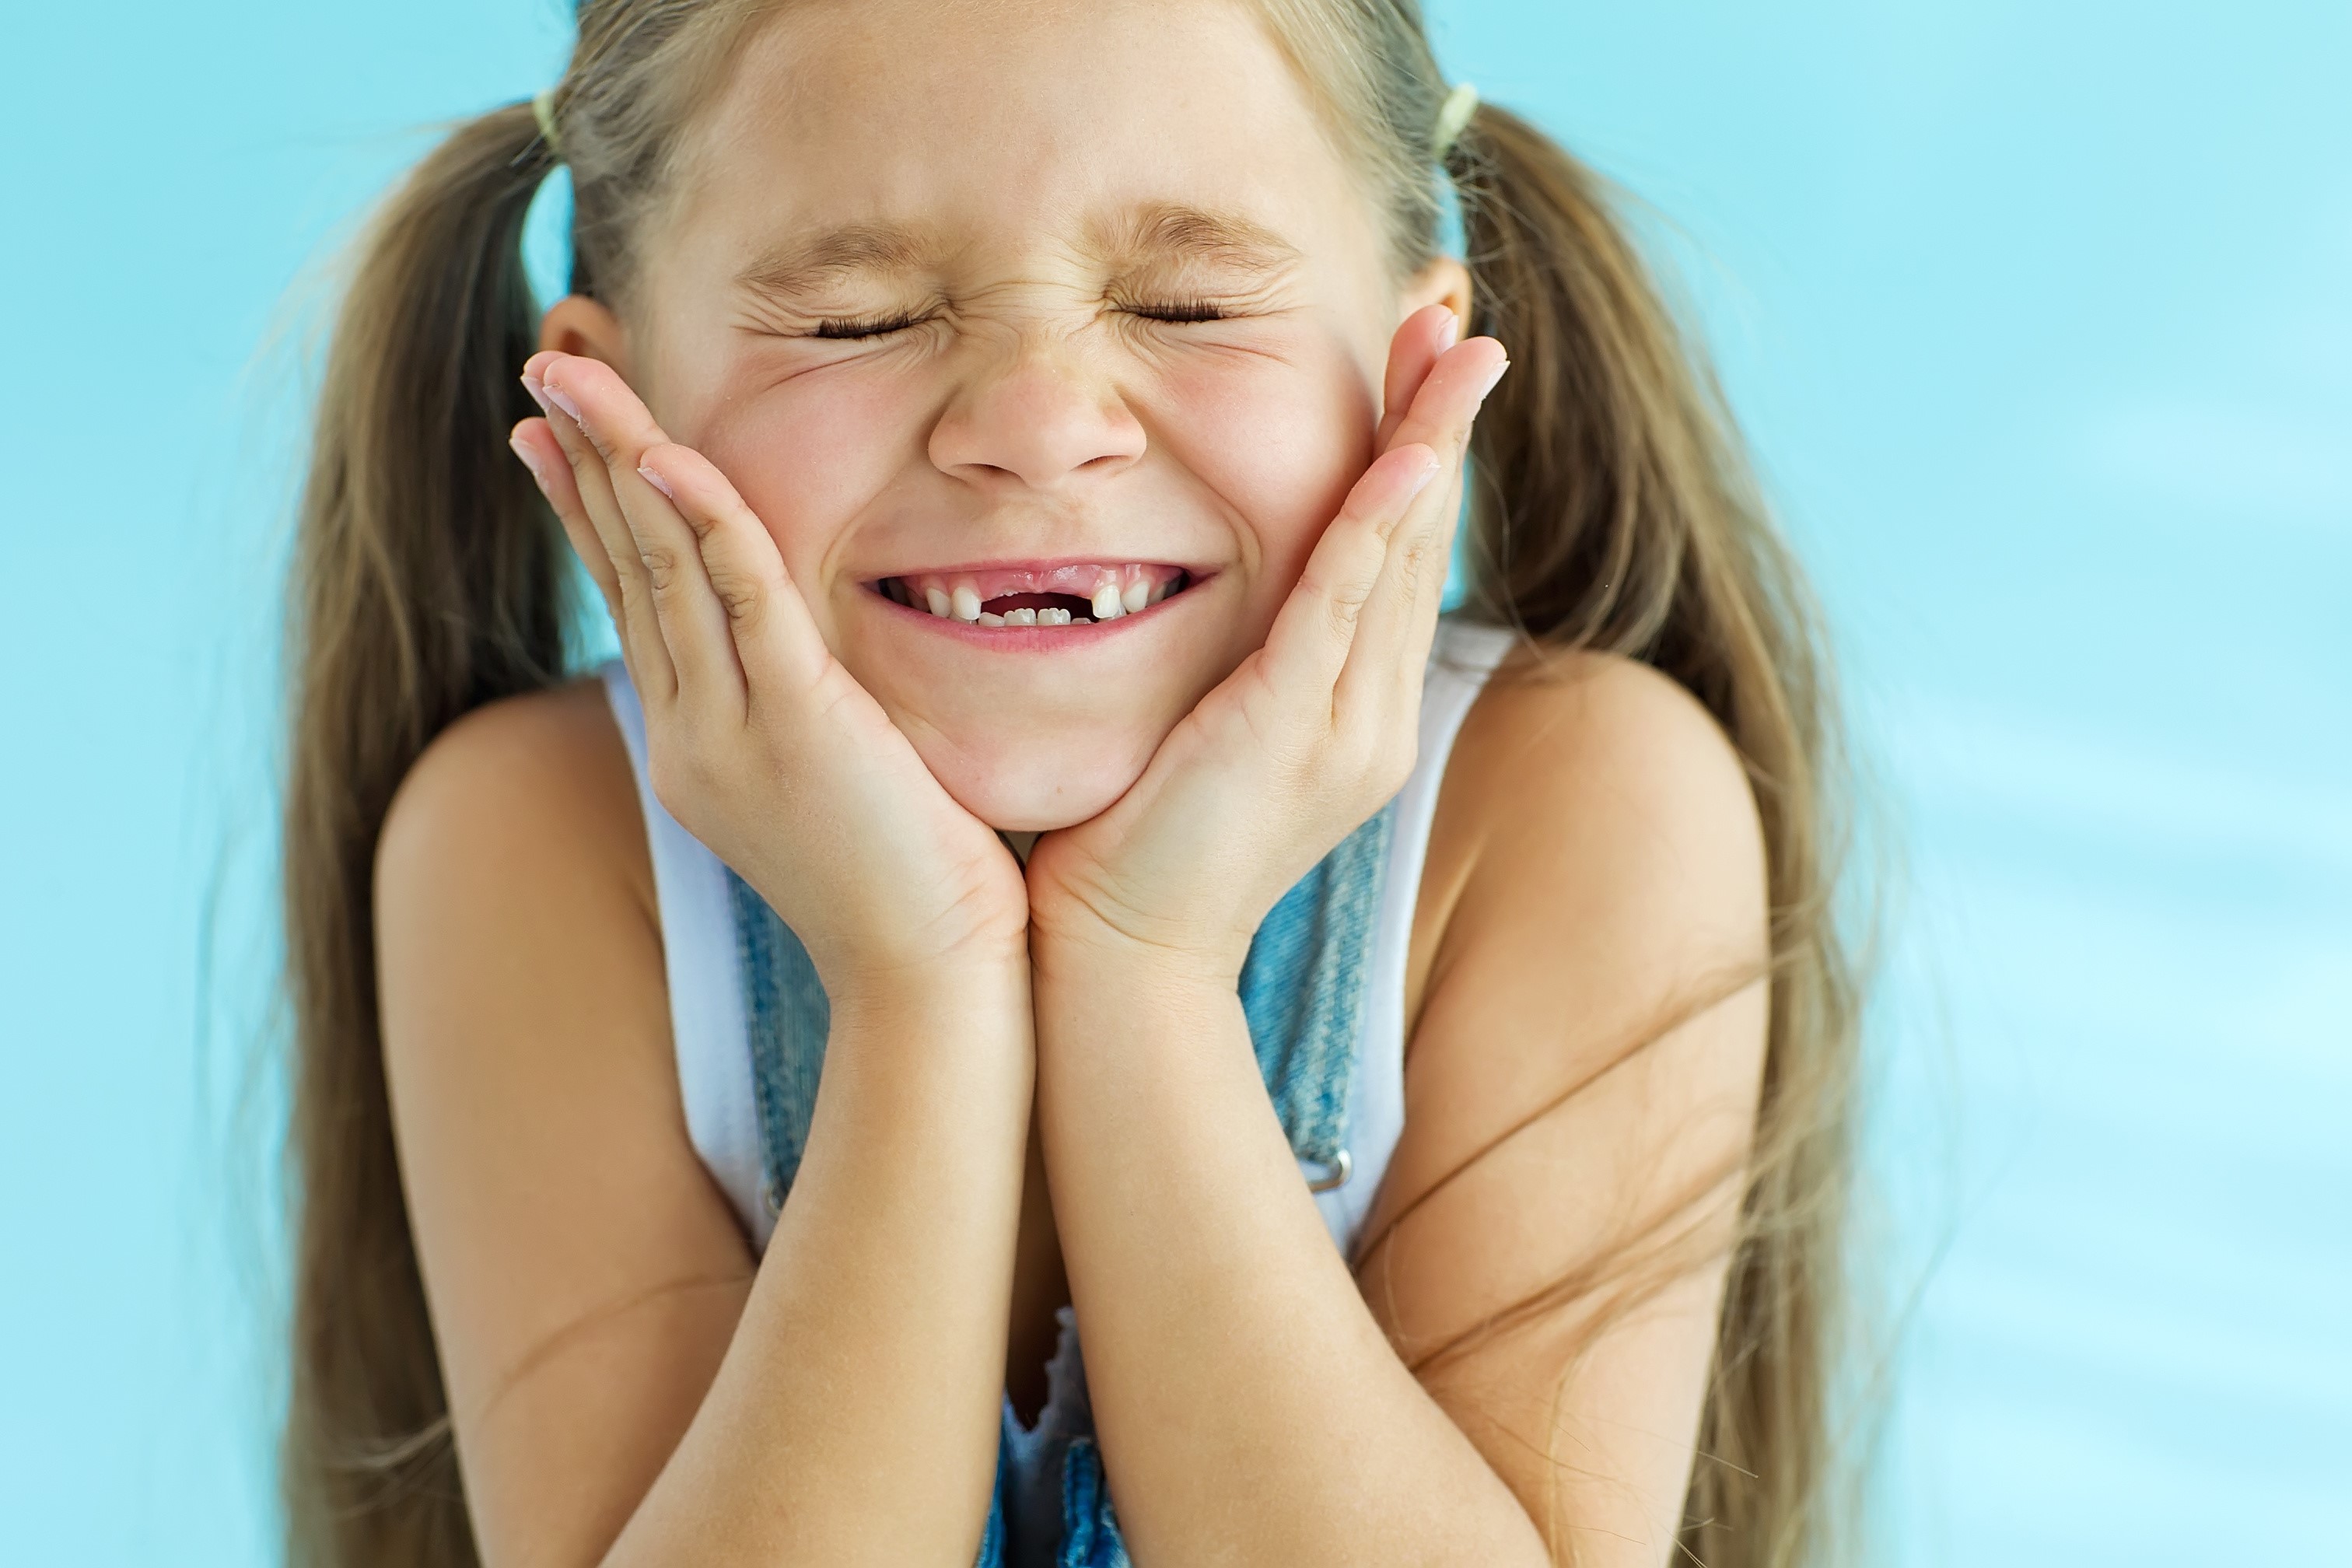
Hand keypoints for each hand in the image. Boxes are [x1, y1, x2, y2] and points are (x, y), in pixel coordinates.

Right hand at [511, 351, 1029, 995]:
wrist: (933, 983)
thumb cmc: (917, 891)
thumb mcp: (844, 788)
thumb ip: (814, 718)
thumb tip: (819, 671)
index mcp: (703, 745)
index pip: (639, 601)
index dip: (593, 508)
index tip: (552, 431)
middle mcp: (697, 733)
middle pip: (628, 567)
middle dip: (582, 457)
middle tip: (542, 363)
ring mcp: (733, 734)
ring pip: (661, 567)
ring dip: (613, 458)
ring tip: (566, 372)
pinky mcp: (800, 727)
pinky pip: (739, 601)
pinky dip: (701, 520)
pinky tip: (662, 453)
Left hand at [1024, 306, 1508, 979]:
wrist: (1121, 961)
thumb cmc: (1127, 851)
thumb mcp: (1190, 738)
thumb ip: (1216, 668)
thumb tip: (1190, 596)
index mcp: (1345, 714)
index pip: (1387, 560)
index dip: (1413, 456)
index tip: (1420, 363)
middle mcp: (1367, 715)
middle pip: (1415, 540)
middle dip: (1440, 420)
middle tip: (1457, 314)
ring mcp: (1341, 726)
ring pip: (1397, 557)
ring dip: (1430, 441)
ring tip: (1459, 343)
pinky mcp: (1289, 729)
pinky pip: (1342, 606)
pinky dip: (1375, 523)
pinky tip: (1402, 451)